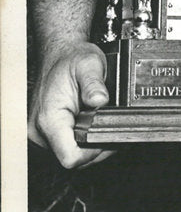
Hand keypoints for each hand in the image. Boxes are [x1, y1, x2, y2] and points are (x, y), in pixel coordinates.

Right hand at [28, 41, 113, 168]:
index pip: (70, 156)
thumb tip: (101, 101)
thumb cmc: (71, 59)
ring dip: (89, 142)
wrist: (59, 53)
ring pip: (70, 153)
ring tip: (99, 122)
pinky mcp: (46, 132)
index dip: (93, 152)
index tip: (107, 137)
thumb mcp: (89, 65)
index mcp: (49, 118)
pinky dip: (82, 138)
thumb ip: (95, 85)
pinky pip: (67, 144)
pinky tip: (90, 124)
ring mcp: (41, 133)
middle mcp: (40, 130)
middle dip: (95, 146)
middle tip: (109, 126)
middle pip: (72, 158)